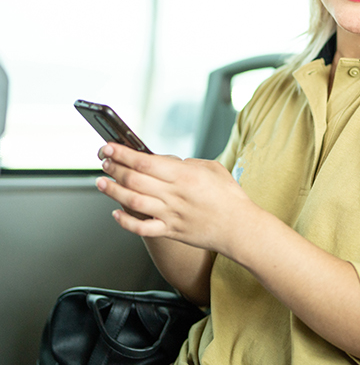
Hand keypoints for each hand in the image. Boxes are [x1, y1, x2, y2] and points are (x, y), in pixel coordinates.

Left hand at [96, 143, 253, 253]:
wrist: (240, 228)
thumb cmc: (230, 198)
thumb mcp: (213, 169)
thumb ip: (189, 164)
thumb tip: (170, 163)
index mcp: (185, 176)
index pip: (145, 162)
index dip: (123, 154)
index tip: (110, 147)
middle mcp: (174, 195)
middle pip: (134, 180)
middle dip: (114, 168)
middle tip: (103, 160)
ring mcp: (170, 215)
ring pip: (133, 202)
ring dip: (113, 191)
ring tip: (101, 182)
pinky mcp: (171, 231)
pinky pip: (142, 228)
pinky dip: (126, 221)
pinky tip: (116, 213)